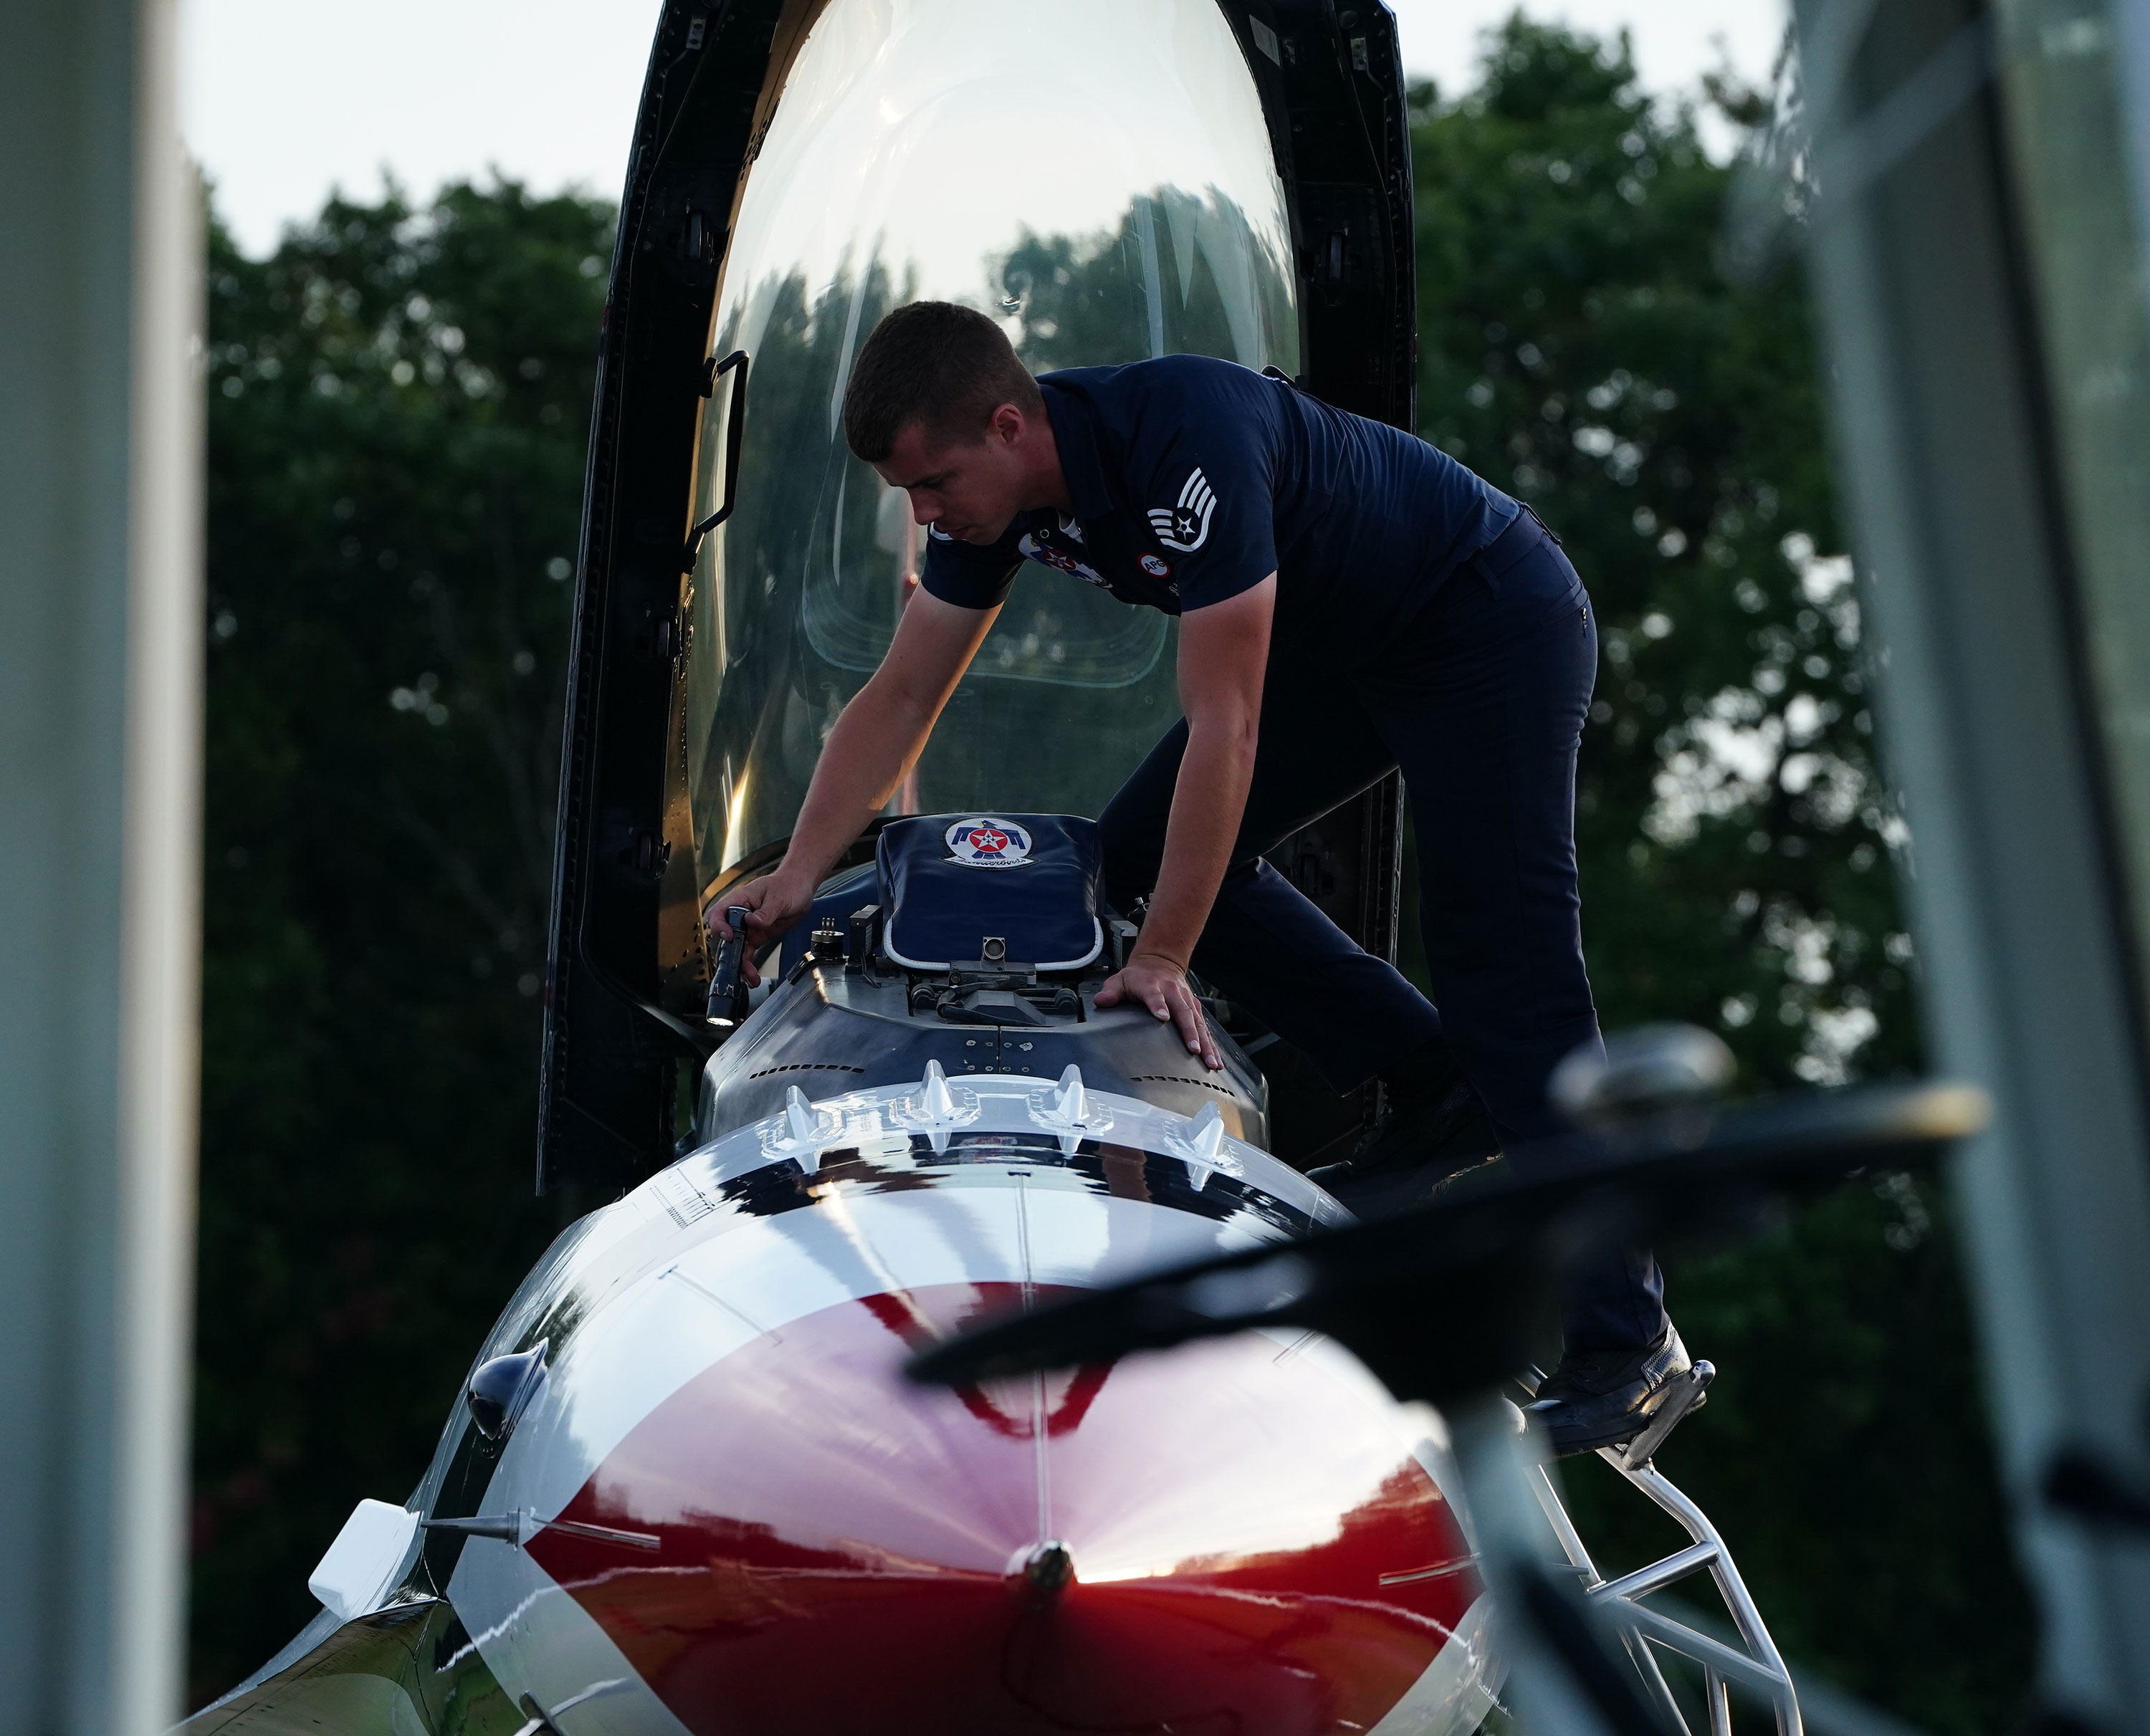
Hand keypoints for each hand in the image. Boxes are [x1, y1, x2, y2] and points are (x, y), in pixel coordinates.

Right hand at [706, 868, 815, 985]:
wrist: (801, 888)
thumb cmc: (787, 885)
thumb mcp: (779, 898)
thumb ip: (765, 913)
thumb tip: (752, 922)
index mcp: (740, 899)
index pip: (719, 913)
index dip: (720, 926)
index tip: (730, 935)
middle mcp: (741, 915)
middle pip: (726, 935)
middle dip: (730, 952)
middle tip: (740, 964)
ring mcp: (748, 927)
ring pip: (738, 948)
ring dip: (741, 964)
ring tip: (750, 976)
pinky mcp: (758, 935)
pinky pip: (749, 951)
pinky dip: (750, 964)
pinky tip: (752, 975)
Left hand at [1095, 950, 1220, 1070]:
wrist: (1160, 961)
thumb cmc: (1138, 976)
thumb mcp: (1120, 980)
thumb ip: (1111, 992)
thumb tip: (1102, 1001)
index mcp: (1152, 985)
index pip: (1155, 996)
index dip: (1158, 1005)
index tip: (1163, 1017)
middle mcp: (1173, 993)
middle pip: (1183, 1012)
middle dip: (1190, 1032)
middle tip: (1194, 1050)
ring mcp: (1187, 1001)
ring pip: (1198, 1023)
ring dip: (1205, 1042)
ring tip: (1210, 1062)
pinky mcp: (1195, 1008)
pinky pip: (1204, 1028)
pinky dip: (1211, 1044)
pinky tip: (1216, 1060)